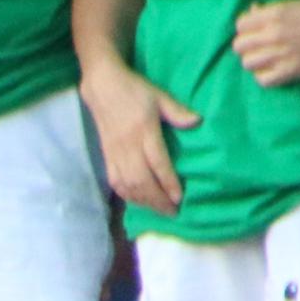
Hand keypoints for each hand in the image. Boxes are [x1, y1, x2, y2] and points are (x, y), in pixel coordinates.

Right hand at [79, 59, 193, 214]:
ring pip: (129, 186)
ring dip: (144, 202)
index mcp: (143, 130)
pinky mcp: (107, 158)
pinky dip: (128, 196)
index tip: (179, 197)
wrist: (102, 88)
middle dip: (157, 199)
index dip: (168, 182)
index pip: (157, 162)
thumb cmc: (135, 90)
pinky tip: (139, 202)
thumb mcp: (159, 96)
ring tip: (159, 210)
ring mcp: (115, 154)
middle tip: (173, 211)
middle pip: (142, 180)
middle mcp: (128, 146)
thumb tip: (197, 122)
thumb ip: (177, 111)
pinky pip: (117, 183)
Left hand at [232, 0, 299, 85]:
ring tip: (266, 56)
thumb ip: (270, 12)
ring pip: (247, 63)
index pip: (241, 24)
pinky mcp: (290, 72)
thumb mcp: (294, 4)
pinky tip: (272, 68)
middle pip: (239, 46)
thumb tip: (252, 14)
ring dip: (254, 60)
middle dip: (247, 43)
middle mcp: (273, 35)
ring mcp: (280, 56)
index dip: (247, 27)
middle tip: (259, 43)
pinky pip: (262, 80)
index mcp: (274, 14)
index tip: (255, 28)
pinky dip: (264, 75)